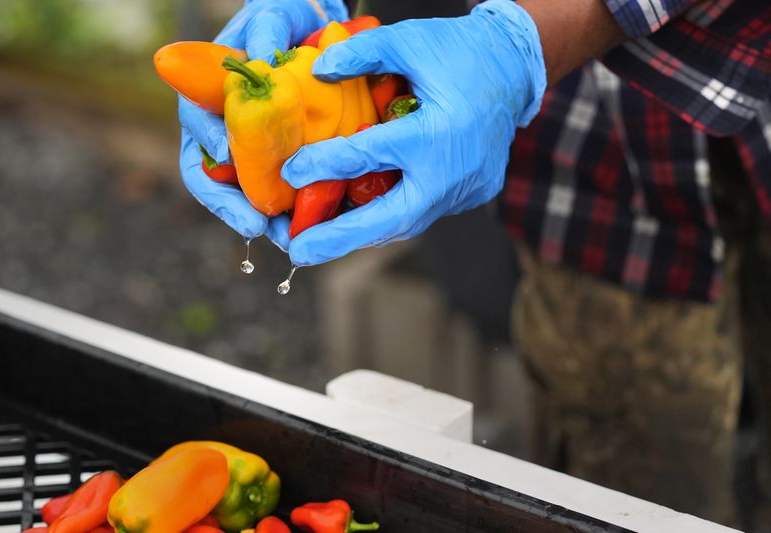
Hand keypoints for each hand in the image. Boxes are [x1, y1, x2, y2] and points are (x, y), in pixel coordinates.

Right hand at [179, 0, 347, 248]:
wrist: (311, 32)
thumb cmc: (284, 22)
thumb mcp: (274, 16)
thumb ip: (265, 30)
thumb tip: (261, 59)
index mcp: (209, 96)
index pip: (197, 126)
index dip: (209, 144)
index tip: (228, 158)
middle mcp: (222, 129)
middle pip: (212, 177)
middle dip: (231, 206)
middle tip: (258, 226)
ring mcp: (248, 148)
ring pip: (244, 193)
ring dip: (261, 218)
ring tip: (288, 239)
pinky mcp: (278, 159)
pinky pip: (278, 191)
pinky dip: (290, 212)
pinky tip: (309, 227)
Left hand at [281, 0, 545, 264]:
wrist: (516, 69)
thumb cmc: (461, 51)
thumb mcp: (410, 40)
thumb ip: (362, 54)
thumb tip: (317, 71)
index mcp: (438, 133)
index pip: (369, 155)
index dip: (324, 164)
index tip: (289, 172)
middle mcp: (453, 172)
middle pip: (391, 219)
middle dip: (341, 239)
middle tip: (299, 252)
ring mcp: (466, 190)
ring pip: (406, 223)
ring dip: (362, 234)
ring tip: (319, 242)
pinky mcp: (472, 195)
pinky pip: (423, 212)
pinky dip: (388, 217)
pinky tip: (357, 219)